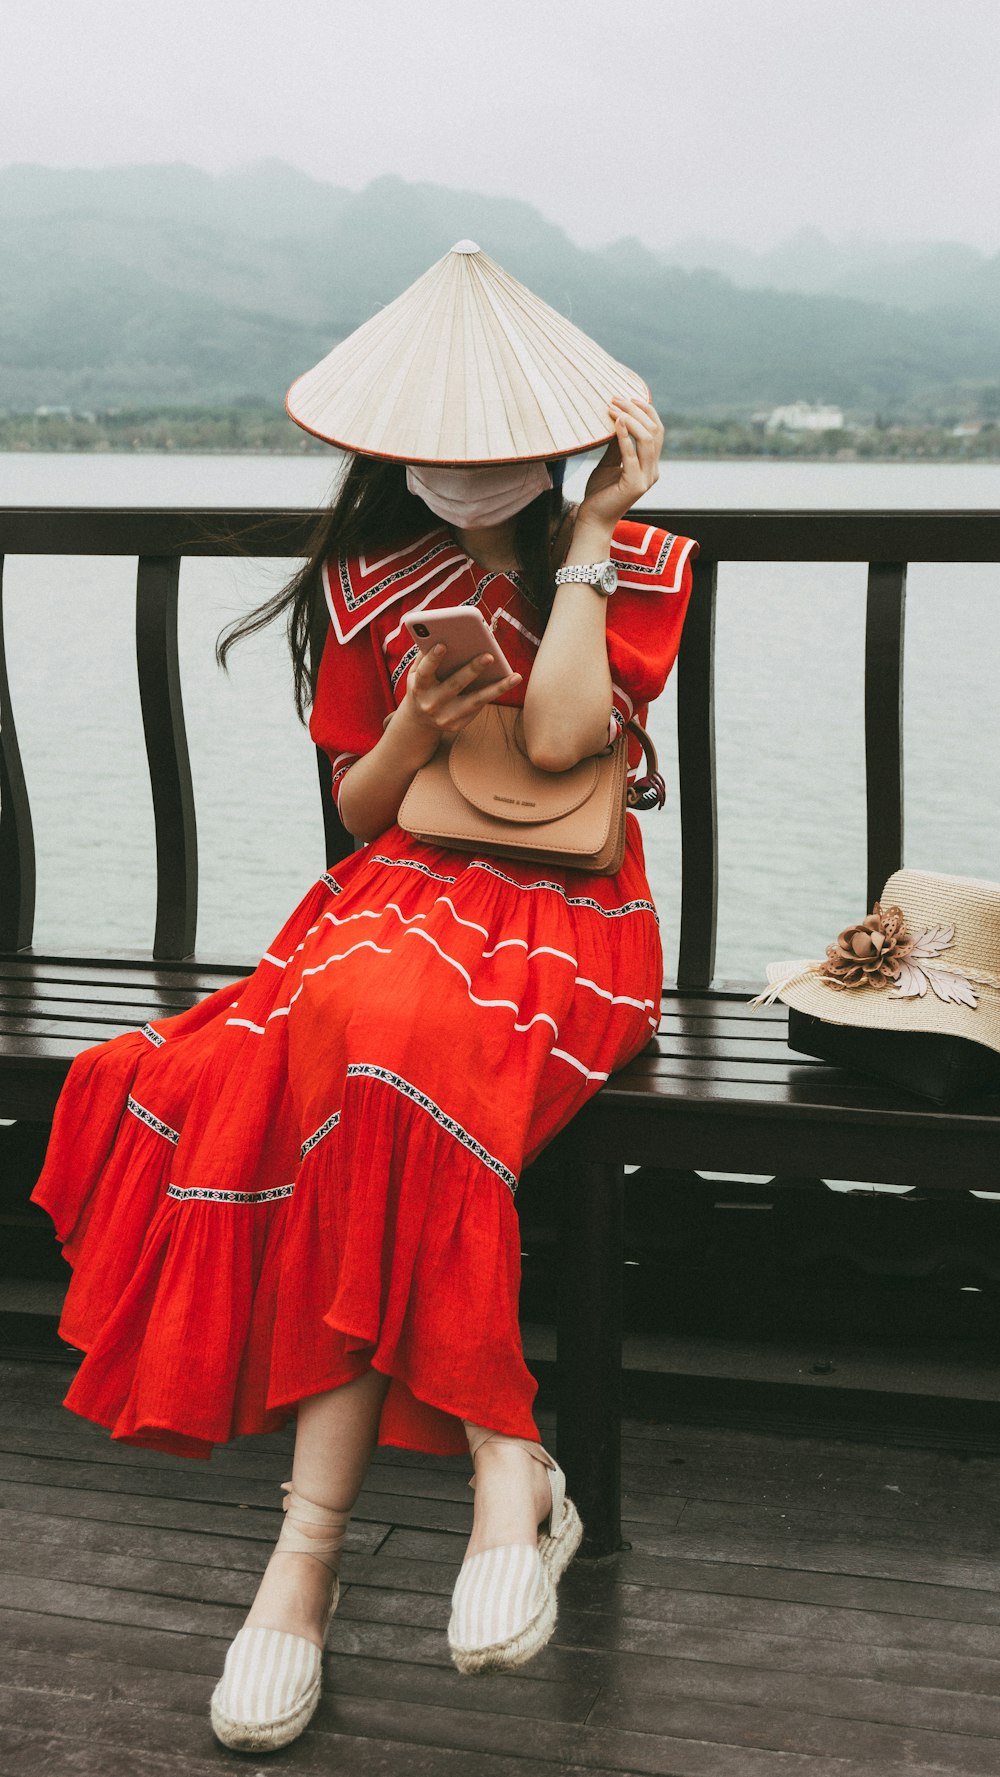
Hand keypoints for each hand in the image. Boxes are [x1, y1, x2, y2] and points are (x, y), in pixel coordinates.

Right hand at [402, 645, 520, 739]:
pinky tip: (510, 681)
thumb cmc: (424, 685)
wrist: (420, 720)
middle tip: (489, 656)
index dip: (433, 659)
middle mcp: (431, 704)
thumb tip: (447, 633)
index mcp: (419, 687)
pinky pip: (479, 706)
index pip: (424, 672)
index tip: (443, 645)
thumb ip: (427, 655)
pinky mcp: (458, 725)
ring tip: (515, 676)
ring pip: (475, 700)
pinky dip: (495, 692)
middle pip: (454, 685)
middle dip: (472, 670)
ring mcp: (445, 717)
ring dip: (497, 688)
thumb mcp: (417, 672)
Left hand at [575, 395, 662, 532]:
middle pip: (655, 431)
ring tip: (613, 406)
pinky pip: (631, 454)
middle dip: (637, 410)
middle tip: (616, 397)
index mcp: (650, 465)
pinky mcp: (635, 485)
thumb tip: (618, 419)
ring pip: (647, 439)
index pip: (657, 431)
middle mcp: (652, 471)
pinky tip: (615, 421)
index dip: (646, 411)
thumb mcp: (609, 462)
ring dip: (630, 418)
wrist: (594, 519)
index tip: (628, 397)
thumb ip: (617, 444)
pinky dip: (624, 435)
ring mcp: (646, 478)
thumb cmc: (600, 492)